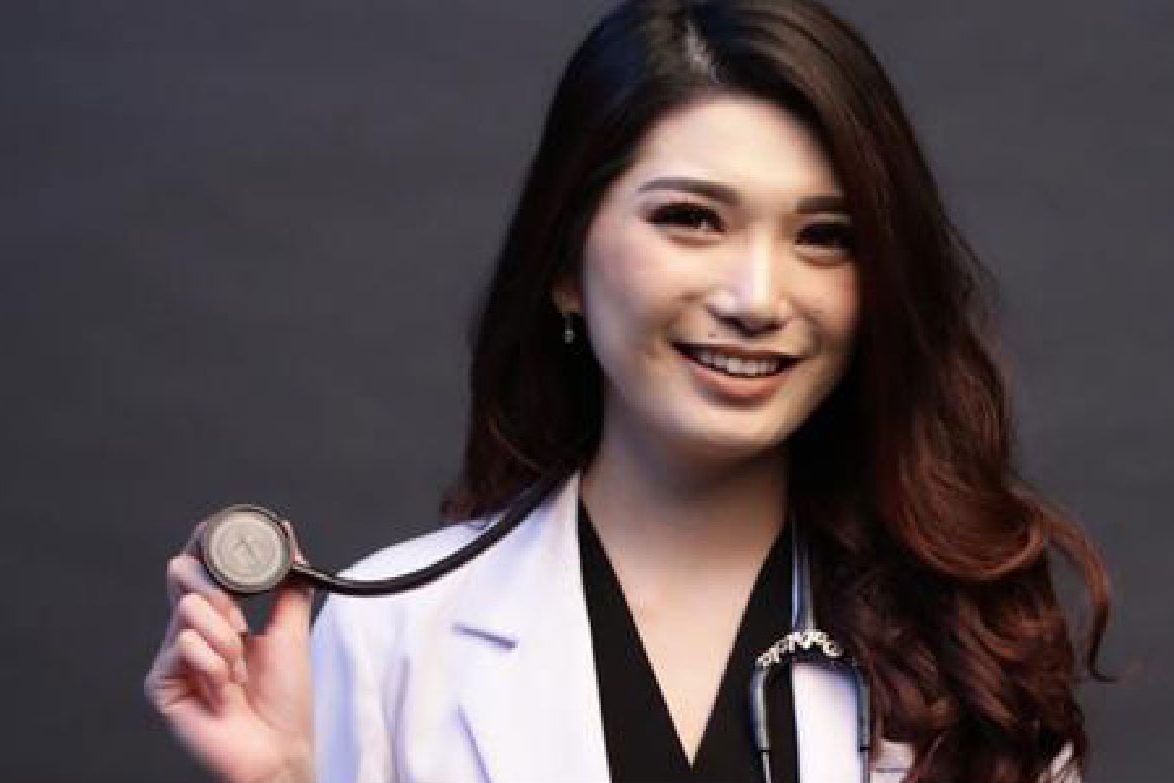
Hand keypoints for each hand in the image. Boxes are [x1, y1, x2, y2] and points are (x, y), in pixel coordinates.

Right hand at [144, 517, 314, 782]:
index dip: (202, 545)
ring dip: (227, 641)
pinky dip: (214, 666)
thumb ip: (289, 582)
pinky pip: (183, 646)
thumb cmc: (285, 700)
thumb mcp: (292, 629)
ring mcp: (173, 656)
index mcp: (218, 616)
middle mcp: (191, 631)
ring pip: (189, 609)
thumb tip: (289, 537)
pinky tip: (224, 691)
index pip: (199, 566)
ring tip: (239, 672)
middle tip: (242, 623)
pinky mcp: (161, 684)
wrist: (280, 747)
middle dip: (220, 593)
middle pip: (182, 574)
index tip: (214, 528)